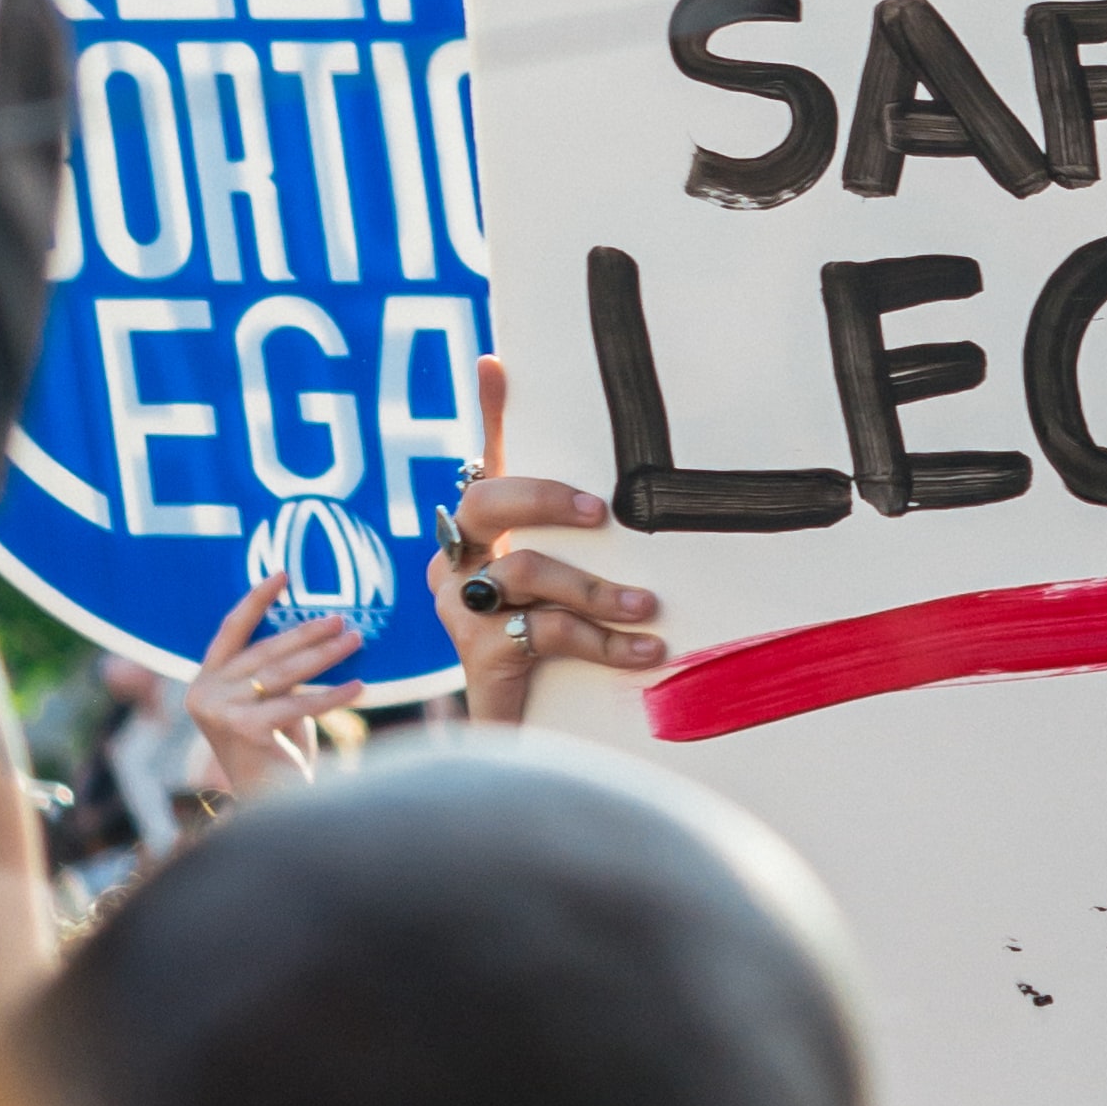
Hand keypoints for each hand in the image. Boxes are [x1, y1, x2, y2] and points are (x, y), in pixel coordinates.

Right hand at [181, 568, 363, 794]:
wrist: (269, 807)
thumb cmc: (275, 751)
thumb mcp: (268, 702)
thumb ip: (276, 670)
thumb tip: (317, 628)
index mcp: (204, 680)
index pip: (231, 629)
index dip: (257, 600)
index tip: (284, 574)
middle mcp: (204, 694)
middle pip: (264, 651)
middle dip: (306, 632)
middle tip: (342, 618)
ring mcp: (220, 712)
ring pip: (282, 674)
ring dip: (323, 655)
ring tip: (355, 640)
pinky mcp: (244, 731)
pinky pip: (297, 704)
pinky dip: (331, 695)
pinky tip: (358, 686)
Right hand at [426, 355, 666, 724]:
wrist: (528, 743)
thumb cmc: (552, 649)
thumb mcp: (568, 586)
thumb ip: (581, 535)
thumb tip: (607, 471)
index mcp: (480, 537)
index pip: (486, 463)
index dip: (489, 412)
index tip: (497, 362)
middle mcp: (457, 564)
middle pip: (485, 501)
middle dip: (545, 497)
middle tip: (601, 512)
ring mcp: (460, 609)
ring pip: (525, 570)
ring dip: (598, 590)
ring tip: (649, 607)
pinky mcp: (480, 654)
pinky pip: (544, 630)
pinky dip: (603, 640)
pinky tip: (646, 651)